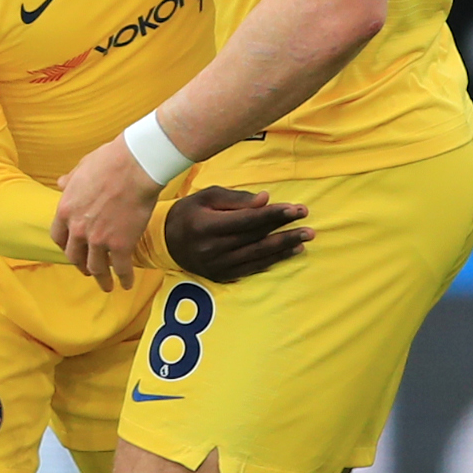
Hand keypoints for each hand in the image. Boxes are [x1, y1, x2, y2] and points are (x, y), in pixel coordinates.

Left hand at [53, 135, 163, 289]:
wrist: (134, 166)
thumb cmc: (109, 161)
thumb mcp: (81, 168)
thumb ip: (70, 181)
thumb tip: (61, 182)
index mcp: (65, 210)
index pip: (58, 237)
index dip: (65, 246)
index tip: (72, 250)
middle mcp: (78, 229)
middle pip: (74, 256)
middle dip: (81, 266)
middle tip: (88, 270)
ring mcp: (98, 239)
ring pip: (95, 267)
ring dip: (101, 279)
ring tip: (106, 286)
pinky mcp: (121, 245)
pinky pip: (121, 268)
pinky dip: (124, 278)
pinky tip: (127, 284)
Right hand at [162, 185, 310, 281]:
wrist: (164, 242)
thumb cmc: (189, 213)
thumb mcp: (207, 197)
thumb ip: (237, 199)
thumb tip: (266, 200)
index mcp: (206, 225)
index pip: (247, 220)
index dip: (274, 215)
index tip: (296, 209)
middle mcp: (212, 248)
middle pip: (255, 239)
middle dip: (284, 231)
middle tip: (309, 226)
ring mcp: (216, 265)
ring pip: (257, 256)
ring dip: (284, 248)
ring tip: (305, 239)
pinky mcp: (220, 276)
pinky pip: (251, 268)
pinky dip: (272, 260)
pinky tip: (289, 253)